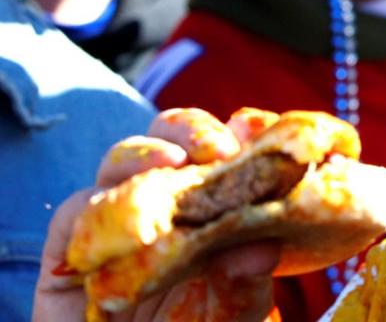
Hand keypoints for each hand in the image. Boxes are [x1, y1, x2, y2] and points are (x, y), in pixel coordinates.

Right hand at [33, 108, 281, 321]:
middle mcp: (163, 198)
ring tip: (174, 161)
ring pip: (120, 161)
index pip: (223, 151)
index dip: (237, 135)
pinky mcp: (70, 242)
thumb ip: (244, 284)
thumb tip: (264, 249)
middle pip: (172, 140)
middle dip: (193, 132)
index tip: (254, 134)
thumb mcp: (228, 314)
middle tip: (218, 149)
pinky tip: (122, 217)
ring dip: (145, 153)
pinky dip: (93, 207)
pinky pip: (74, 212)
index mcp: (210, 202)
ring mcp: (117, 215)